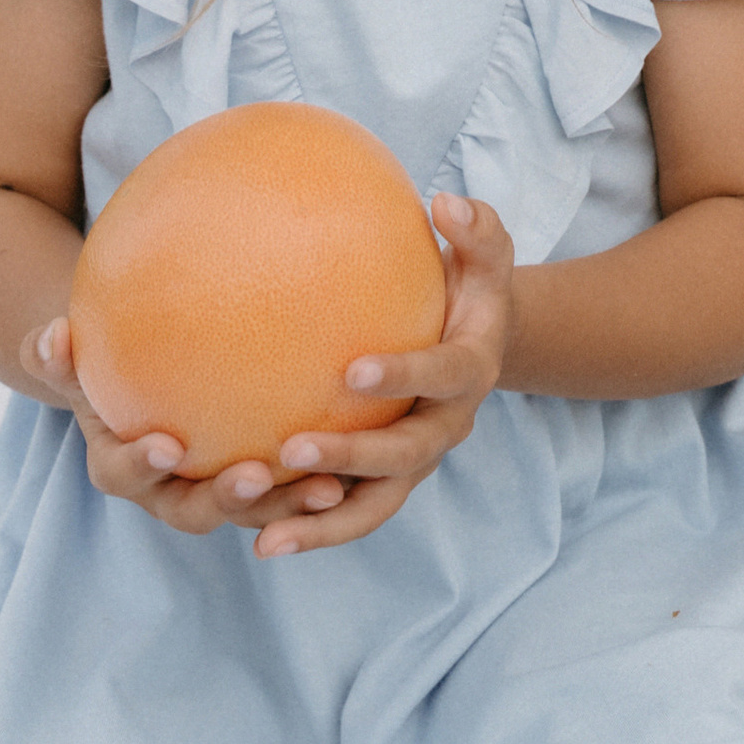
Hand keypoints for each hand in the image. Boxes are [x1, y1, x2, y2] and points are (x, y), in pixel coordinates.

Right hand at [20, 314, 355, 544]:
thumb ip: (59, 352)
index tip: (168, 444)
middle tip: (255, 476)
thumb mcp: (76, 354)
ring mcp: (222, 492)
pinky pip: (296, 490)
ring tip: (330, 488)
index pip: (125, 472)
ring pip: (258, 512)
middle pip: (196, 510)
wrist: (144, 381)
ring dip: (290, 504)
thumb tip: (52, 335)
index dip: (143, 465)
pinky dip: (325, 483)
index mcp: (123, 463)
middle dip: (226, 501)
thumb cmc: (105, 359)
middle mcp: (172, 491)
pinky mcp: (268, 485)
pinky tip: (367, 456)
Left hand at [248, 193, 515, 558]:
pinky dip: (311, 532)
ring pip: (374, 505)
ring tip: (267, 538)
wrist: (474, 345)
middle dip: (352, 456)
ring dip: (323, 525)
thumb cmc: (468, 291)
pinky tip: (259, 540)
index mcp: (470, 372)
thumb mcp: (484, 257)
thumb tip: (446, 203)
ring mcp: (415, 463)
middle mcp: (446, 428)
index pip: (441, 375)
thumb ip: (477, 230)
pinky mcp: (386, 483)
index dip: (403, 376)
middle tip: (293, 448)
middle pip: (404, 456)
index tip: (352, 370)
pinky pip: (349, 514)